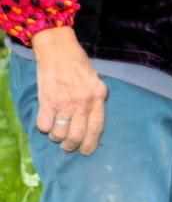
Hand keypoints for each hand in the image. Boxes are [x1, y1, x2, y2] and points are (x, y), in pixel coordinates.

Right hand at [30, 27, 107, 154]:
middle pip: (77, 135)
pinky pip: (44, 125)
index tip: (86, 151)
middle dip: (72, 146)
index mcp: (98, 97)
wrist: (59, 50)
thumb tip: (94, 120)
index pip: (97, 128)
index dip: (90, 143)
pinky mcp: (47, 101)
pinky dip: (44, 128)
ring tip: (57, 135)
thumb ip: (96, 100)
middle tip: (68, 147)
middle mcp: (82, 103)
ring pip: (59, 133)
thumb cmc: (79, 64)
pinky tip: (47, 123)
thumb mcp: (96, 81)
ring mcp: (64, 103)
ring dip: (57, 138)